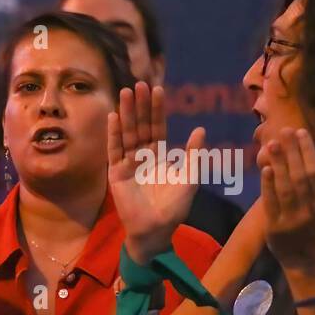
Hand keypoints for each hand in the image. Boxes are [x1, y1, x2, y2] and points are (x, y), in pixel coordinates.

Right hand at [107, 82, 205, 263]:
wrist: (155, 229)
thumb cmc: (173, 208)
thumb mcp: (189, 179)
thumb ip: (194, 155)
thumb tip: (200, 129)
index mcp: (160, 156)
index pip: (157, 128)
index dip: (157, 110)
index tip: (157, 90)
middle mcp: (142, 157)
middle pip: (140, 126)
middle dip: (140, 106)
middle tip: (139, 84)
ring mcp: (127, 164)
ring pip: (127, 133)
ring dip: (127, 113)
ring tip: (126, 93)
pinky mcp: (116, 173)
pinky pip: (114, 150)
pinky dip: (114, 134)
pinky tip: (114, 117)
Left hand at [260, 128, 314, 271]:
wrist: (306, 256)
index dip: (308, 151)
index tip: (301, 132)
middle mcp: (310, 211)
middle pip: (299, 177)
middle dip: (291, 152)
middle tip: (283, 131)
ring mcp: (291, 220)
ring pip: (284, 188)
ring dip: (278, 165)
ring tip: (271, 144)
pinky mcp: (274, 227)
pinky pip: (270, 203)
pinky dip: (267, 186)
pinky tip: (265, 168)